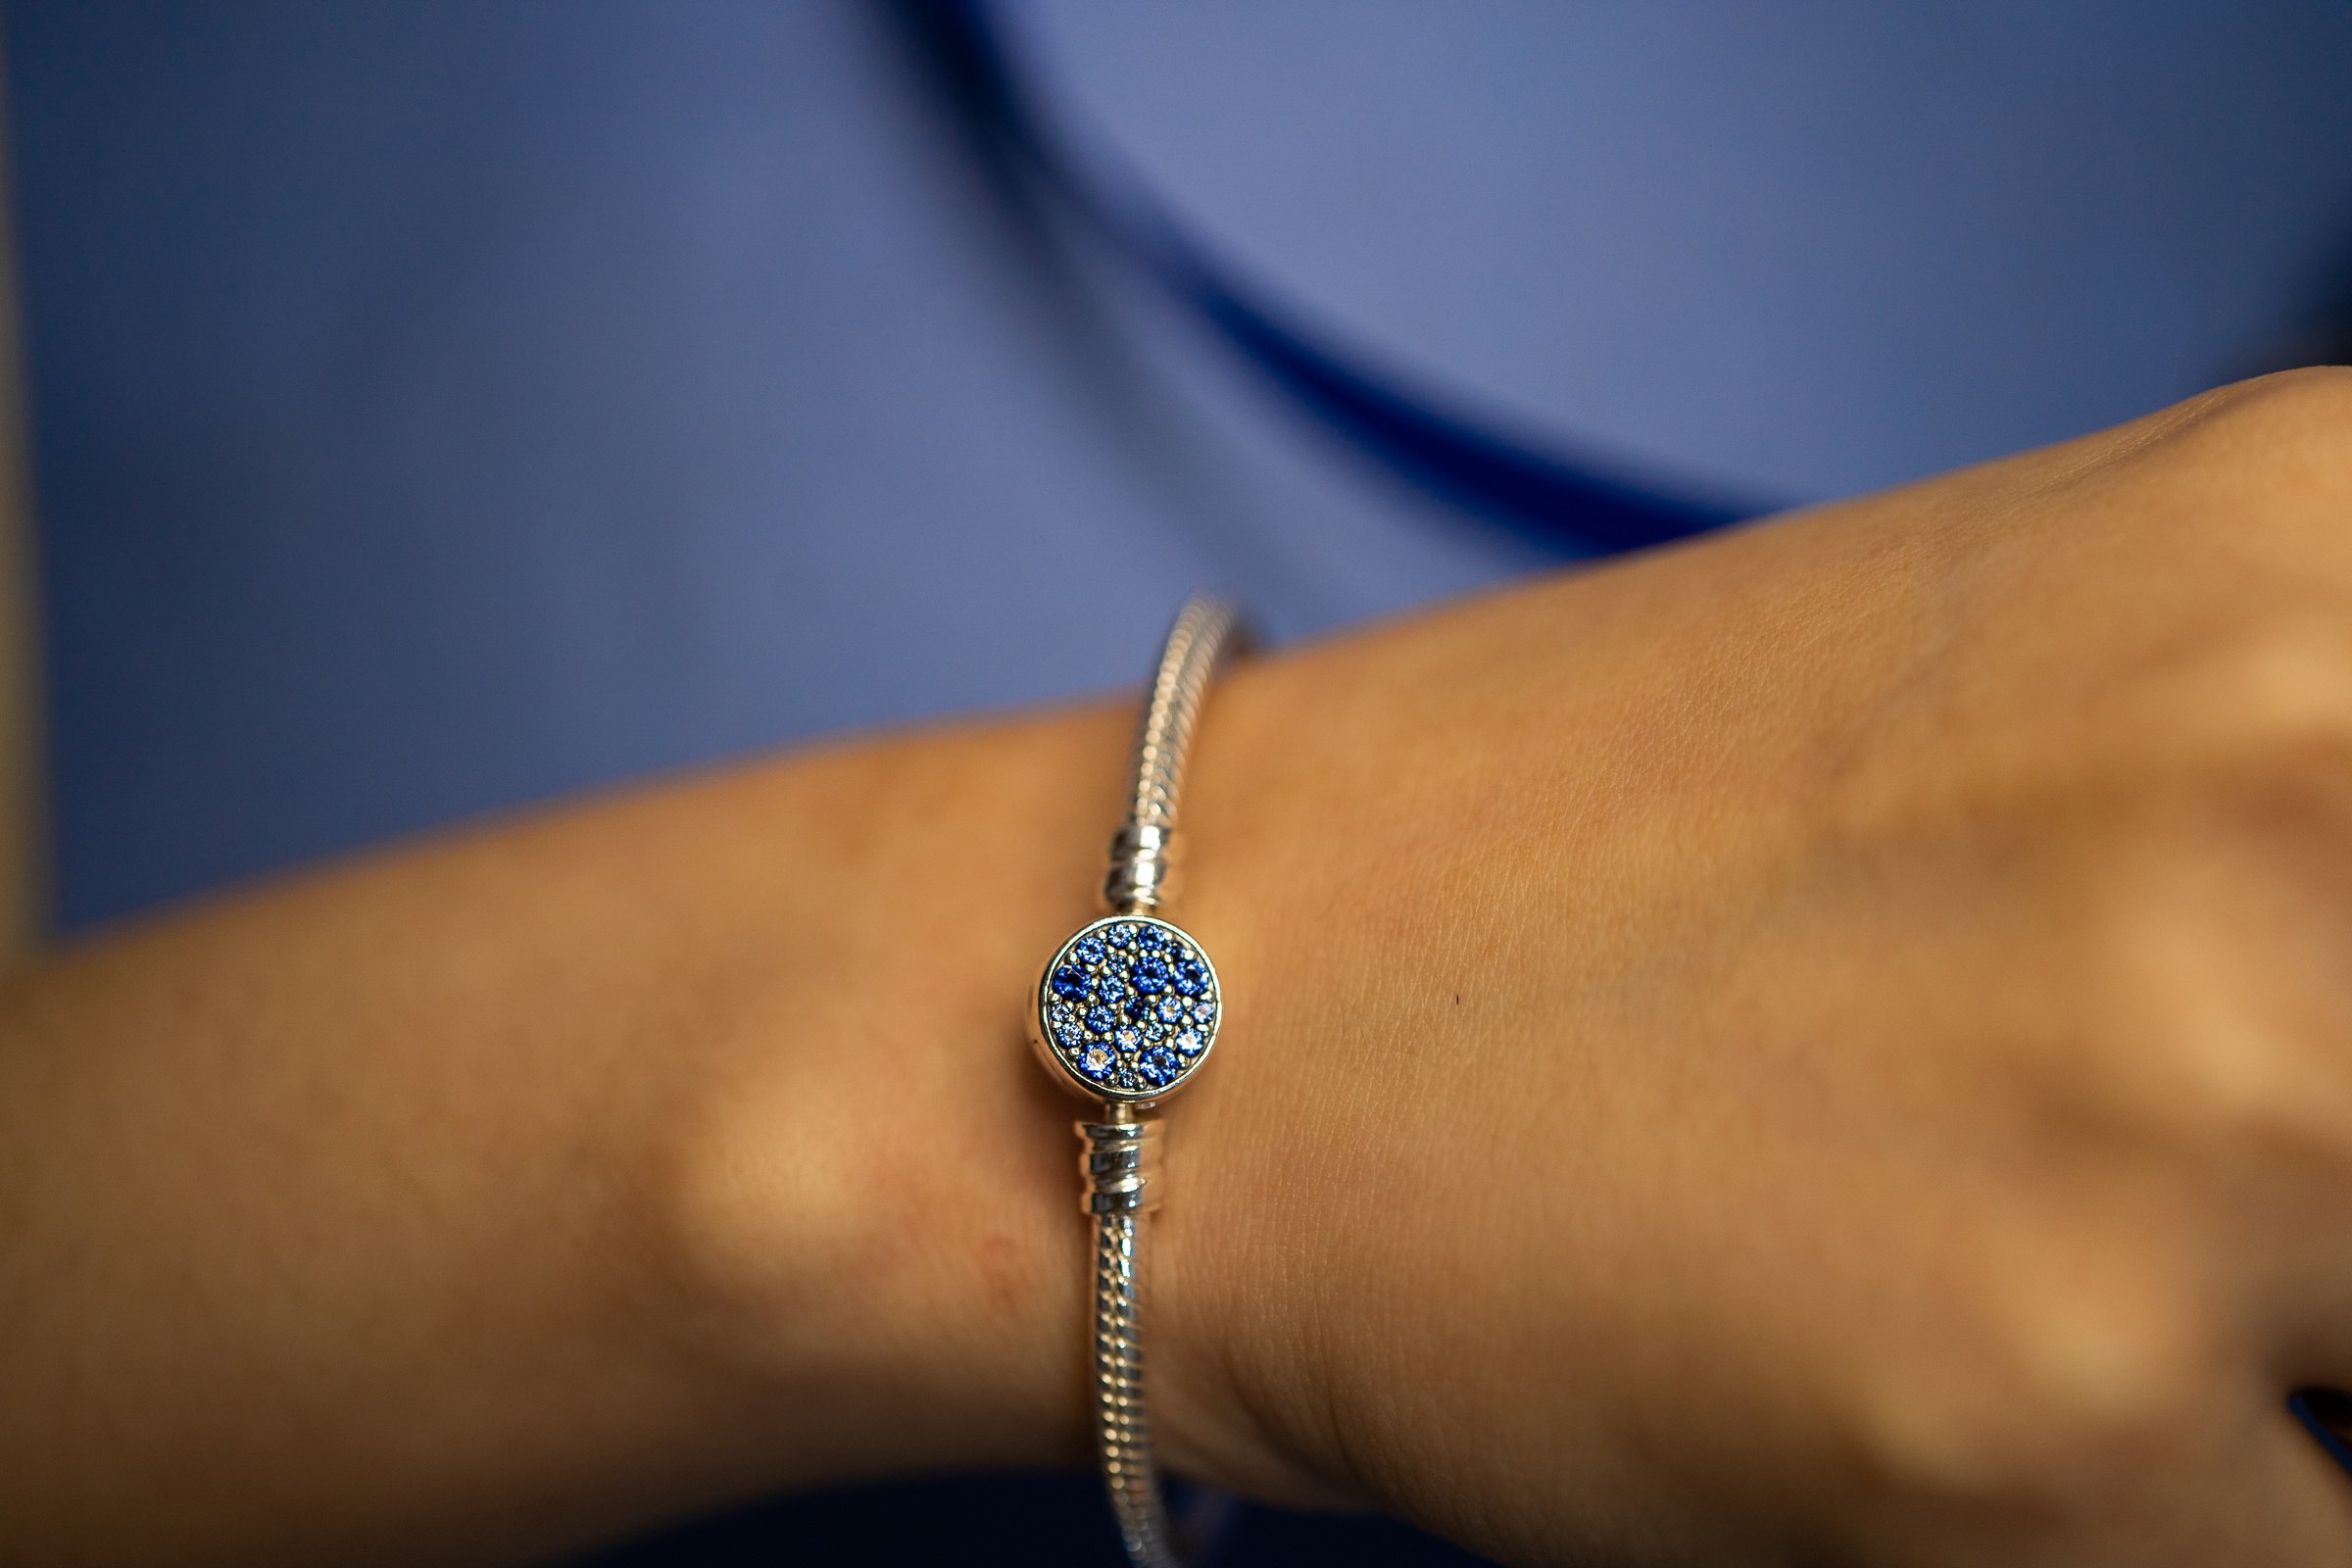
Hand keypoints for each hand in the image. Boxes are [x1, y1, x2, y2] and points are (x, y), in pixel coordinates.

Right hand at [1151, 368, 2351, 1563]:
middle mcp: (2309, 775)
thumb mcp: (2036, 675)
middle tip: (2187, 1170)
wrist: (1191, 1006)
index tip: (2336, 1105)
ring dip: (2287, 1358)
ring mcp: (2201, 1117)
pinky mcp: (2051, 1426)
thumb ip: (2328, 780)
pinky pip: (2299, 1562)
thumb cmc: (1575, 847)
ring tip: (2070, 1267)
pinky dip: (2177, 1515)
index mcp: (2327, 540)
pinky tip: (1962, 1403)